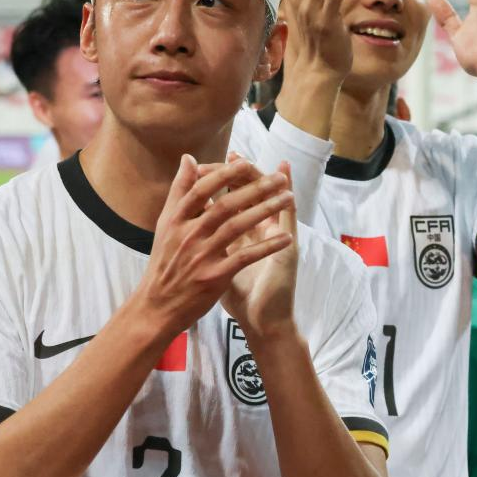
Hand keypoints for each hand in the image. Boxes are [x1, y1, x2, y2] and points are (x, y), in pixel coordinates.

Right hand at [137, 155, 293, 338]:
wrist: (157, 306)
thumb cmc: (165, 262)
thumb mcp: (166, 225)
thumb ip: (179, 191)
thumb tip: (189, 158)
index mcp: (176, 220)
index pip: (203, 190)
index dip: (225, 174)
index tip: (246, 161)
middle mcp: (188, 235)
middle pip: (225, 205)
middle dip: (255, 189)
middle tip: (279, 179)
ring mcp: (202, 256)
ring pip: (238, 226)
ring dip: (266, 210)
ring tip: (288, 199)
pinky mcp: (215, 276)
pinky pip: (246, 257)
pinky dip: (267, 247)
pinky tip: (286, 238)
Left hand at [221, 157, 297, 346]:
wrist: (262, 322)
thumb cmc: (240, 295)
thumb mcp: (217, 265)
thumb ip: (206, 242)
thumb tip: (186, 224)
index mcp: (242, 233)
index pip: (231, 198)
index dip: (219, 182)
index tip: (205, 166)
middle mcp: (260, 230)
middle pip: (252, 193)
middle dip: (242, 173)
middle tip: (234, 154)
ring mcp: (276, 237)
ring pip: (273, 201)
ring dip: (265, 180)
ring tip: (258, 162)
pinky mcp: (289, 248)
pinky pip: (290, 222)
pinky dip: (289, 202)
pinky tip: (288, 188)